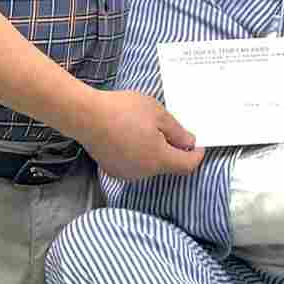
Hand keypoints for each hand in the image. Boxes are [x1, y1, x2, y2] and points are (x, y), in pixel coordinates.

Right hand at [78, 90, 204, 179]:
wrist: (84, 115)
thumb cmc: (123, 111)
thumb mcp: (159, 114)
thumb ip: (178, 131)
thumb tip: (189, 143)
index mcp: (159, 160)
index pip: (188, 165)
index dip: (197, 155)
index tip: (198, 144)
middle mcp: (144, 172)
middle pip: (169, 165)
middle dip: (174, 150)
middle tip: (170, 129)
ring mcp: (126, 173)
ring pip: (151, 165)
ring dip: (155, 151)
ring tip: (147, 129)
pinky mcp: (112, 169)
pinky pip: (134, 164)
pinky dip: (139, 153)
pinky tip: (131, 135)